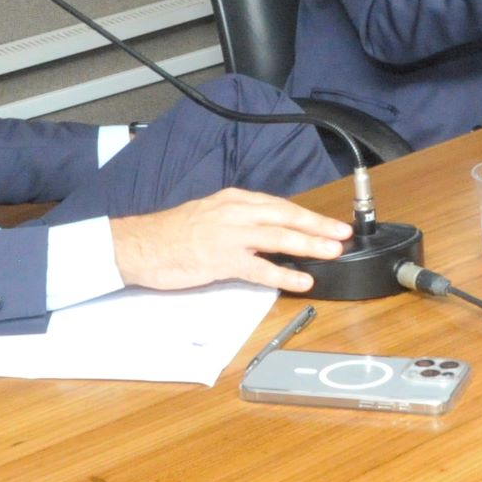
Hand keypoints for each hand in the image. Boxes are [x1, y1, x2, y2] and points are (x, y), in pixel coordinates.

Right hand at [113, 188, 352, 294]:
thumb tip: (266, 231)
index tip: (328, 223)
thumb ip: (238, 220)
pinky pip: (259, 267)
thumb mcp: (209, 215)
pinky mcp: (220, 260)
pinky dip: (283, 274)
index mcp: (233, 200)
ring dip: (309, 245)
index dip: (306, 215)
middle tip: (343, 233)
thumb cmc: (171, 234)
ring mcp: (229, 235)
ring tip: (332, 252)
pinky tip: (301, 280)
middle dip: (318, 226)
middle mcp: (235, 213)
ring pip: (278, 237)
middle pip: (286, 216)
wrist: (138, 245)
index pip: (279, 205)